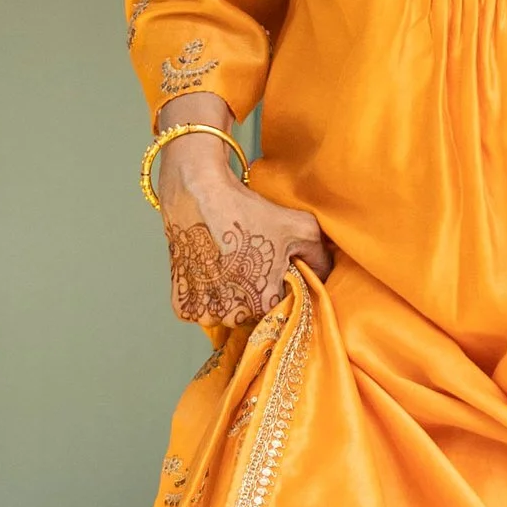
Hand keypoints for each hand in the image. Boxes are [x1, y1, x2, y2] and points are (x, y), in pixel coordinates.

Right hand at [155, 126, 331, 324]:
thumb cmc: (249, 210)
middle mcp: (231, 315)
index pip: (281, 309)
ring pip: (224, 313)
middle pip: (251, 313)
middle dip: (254, 294)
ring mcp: (203, 311)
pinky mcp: (181, 301)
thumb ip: (321, 258)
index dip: (280, 289)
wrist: (198, 190)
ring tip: (229, 265)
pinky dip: (205, 296)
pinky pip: (199, 310)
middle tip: (249, 264)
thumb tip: (325, 274)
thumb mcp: (301, 228)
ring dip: (228, 297)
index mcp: (262, 304)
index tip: (274, 270)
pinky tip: (211, 270)